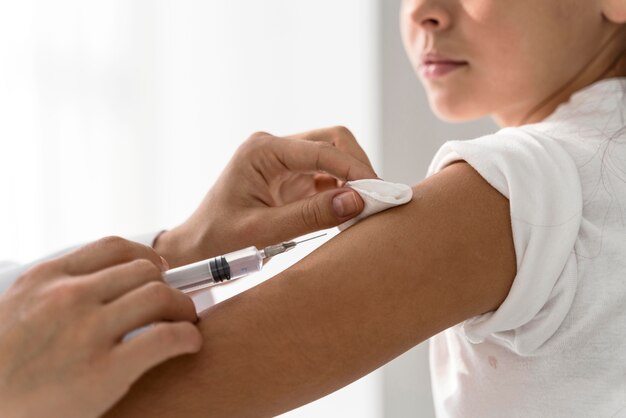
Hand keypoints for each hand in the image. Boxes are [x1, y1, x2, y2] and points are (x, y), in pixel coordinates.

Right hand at [0, 237, 201, 417]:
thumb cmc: (4, 363)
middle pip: (144, 270)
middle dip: (168, 284)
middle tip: (174, 303)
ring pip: (160, 296)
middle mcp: (69, 297)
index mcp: (47, 278)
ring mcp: (87, 332)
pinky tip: (189, 343)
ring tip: (185, 321)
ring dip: (183, 307)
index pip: (114, 247)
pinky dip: (187, 337)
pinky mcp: (104, 371)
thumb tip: (109, 282)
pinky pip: (166, 337)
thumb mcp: (19, 308)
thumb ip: (58, 289)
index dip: (147, 256)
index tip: (160, 270)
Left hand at [155, 126, 377, 266]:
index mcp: (262, 151)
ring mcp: (284, 162)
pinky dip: (343, 192)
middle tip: (377, 201)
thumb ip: (309, 216)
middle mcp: (274, 149)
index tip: (379, 194)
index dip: (355, 170)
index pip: (323, 149)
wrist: (195, 250)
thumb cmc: (217, 241)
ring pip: (334, 157)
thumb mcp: (262, 233)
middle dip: (359, 168)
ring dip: (353, 180)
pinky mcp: (290, 178)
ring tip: (365, 210)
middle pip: (334, 142)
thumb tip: (357, 201)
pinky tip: (348, 214)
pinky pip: (327, 177)